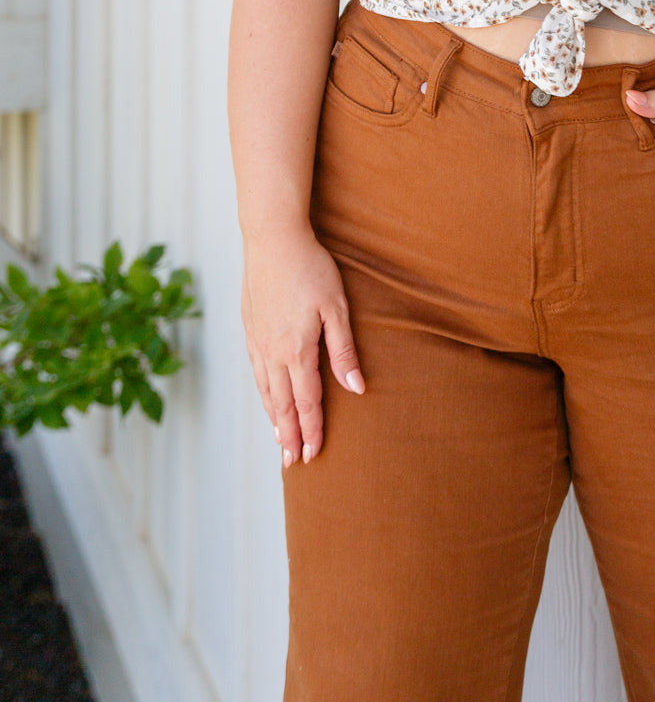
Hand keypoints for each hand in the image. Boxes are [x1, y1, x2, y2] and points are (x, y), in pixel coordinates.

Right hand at [240, 228, 363, 467]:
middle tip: (294, 462)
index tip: (314, 454)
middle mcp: (273, 352)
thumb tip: (356, 389)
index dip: (312, 429)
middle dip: (290, 435)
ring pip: (265, 390)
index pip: (307, 401)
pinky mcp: (249, 328)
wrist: (272, 239)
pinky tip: (266, 398)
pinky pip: (255, 371)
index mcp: (297, 350)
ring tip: (280, 441)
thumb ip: (344, 352)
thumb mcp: (336, 308)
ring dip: (274, 418)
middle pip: (282, 404)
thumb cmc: (311, 268)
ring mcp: (257, 341)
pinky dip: (262, 393)